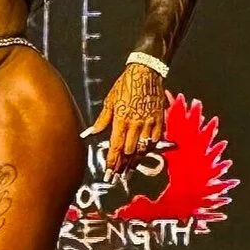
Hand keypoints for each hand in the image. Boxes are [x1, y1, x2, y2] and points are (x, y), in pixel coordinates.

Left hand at [81, 62, 165, 178]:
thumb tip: (89, 133)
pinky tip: (144, 155)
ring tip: (129, 171)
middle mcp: (136, 124)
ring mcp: (149, 123)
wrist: (146, 72)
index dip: (112, 162)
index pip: (116, 147)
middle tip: (118, 177)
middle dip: (122, 166)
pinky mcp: (160, 120)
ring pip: (143, 149)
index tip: (109, 174)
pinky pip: (155, 140)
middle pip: (129, 152)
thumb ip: (102, 120)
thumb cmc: (126, 85)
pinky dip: (149, 149)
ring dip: (135, 162)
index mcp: (122, 119)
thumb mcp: (110, 101)